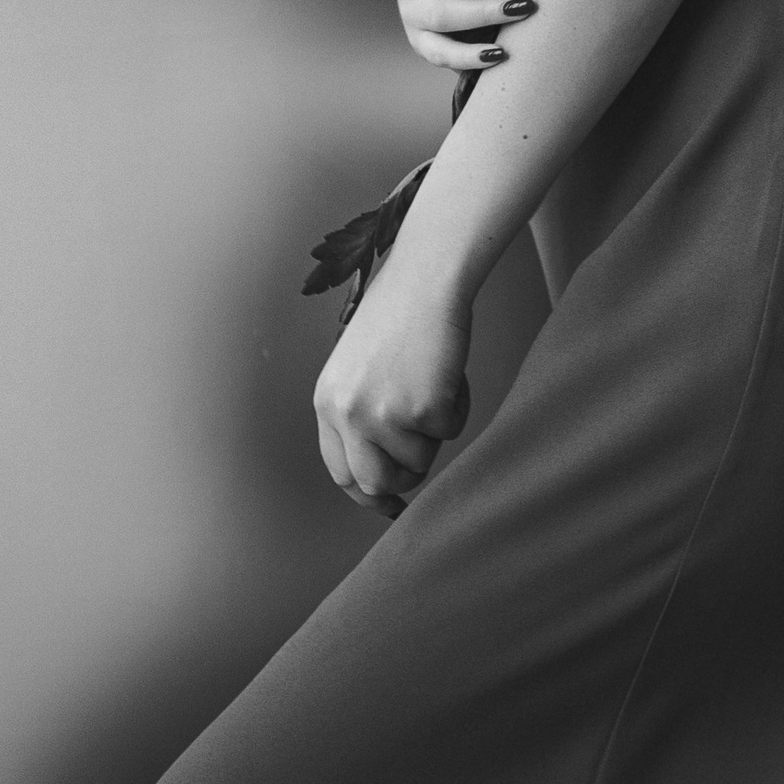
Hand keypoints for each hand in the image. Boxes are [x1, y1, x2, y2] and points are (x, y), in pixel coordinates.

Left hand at [313, 255, 471, 514]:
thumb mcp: (357, 371)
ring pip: (419, 461)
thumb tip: (380, 478)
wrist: (425, 280)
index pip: (341, 472)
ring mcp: (384, 415)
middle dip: (406, 476)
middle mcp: (347, 413)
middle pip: (377, 484)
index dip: (368, 493)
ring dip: (434, 432)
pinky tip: (448, 372)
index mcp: (326, 403)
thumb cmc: (399, 316)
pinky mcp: (422, 410)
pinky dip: (458, 408)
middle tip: (424, 448)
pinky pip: (450, 433)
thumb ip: (359, 417)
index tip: (391, 503)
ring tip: (433, 384)